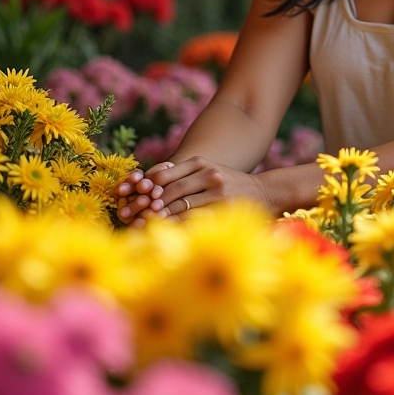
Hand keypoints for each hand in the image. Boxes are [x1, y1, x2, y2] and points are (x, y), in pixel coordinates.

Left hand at [123, 156, 270, 227]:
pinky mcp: (222, 208)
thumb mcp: (208, 172)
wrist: (264, 192)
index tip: (129, 198)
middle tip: (129, 216)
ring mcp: (216, 191)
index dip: (143, 187)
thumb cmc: (229, 185)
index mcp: (200, 162)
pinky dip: (174, 226)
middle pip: (167, 190)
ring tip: (139, 227)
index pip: (163, 173)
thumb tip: (150, 184)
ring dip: (155, 218)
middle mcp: (207, 173)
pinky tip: (162, 232)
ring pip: (177, 206)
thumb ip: (183, 175)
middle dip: (145, 204)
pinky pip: (191, 219)